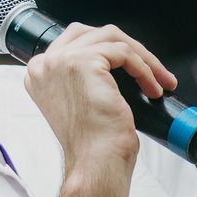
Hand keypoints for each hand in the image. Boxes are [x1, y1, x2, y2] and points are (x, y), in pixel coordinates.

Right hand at [24, 22, 175, 172]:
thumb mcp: (80, 101)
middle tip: (150, 68)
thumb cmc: (91, 144)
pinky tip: (152, 86)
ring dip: (142, 57)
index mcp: (39, 73)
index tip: (132, 66)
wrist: (94, 163)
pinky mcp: (84, 62)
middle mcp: (45, 64)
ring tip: (157, 79)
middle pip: (92, 33)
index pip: (74, 42)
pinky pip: (124, 52)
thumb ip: (83, 77)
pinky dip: (144, 67)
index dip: (108, 50)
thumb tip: (114, 62)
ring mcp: (61, 60)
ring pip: (111, 38)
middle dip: (126, 47)